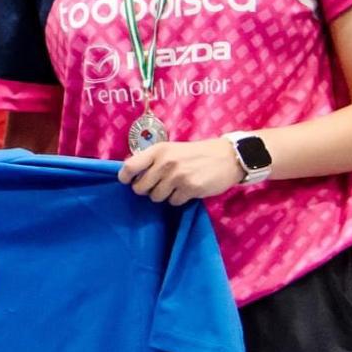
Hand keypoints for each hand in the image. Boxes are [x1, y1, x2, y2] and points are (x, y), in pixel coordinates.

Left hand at [118, 138, 238, 205]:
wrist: (226, 157)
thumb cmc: (195, 153)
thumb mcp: (171, 149)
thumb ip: (153, 159)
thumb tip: (130, 172)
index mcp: (159, 150)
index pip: (130, 166)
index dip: (125, 177)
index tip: (127, 181)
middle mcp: (165, 162)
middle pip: (140, 187)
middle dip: (146, 190)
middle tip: (157, 185)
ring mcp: (177, 176)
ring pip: (156, 197)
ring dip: (164, 195)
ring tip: (175, 185)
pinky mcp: (190, 189)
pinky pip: (173, 202)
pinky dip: (178, 199)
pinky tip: (187, 189)